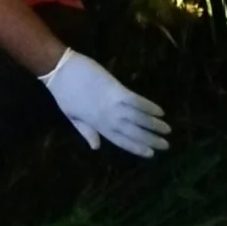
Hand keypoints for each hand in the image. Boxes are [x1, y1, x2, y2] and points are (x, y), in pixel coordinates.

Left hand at [41, 49, 170, 157]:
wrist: (59, 70)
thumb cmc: (63, 92)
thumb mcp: (71, 116)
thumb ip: (86, 131)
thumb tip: (96, 147)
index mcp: (96, 125)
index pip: (120, 140)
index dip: (136, 148)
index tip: (151, 154)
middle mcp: (107, 118)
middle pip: (132, 132)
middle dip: (150, 140)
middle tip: (166, 145)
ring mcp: (112, 105)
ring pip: (138, 118)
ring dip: (154, 124)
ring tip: (168, 129)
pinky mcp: (115, 90)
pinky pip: (136, 101)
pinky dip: (149, 106)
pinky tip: (160, 111)